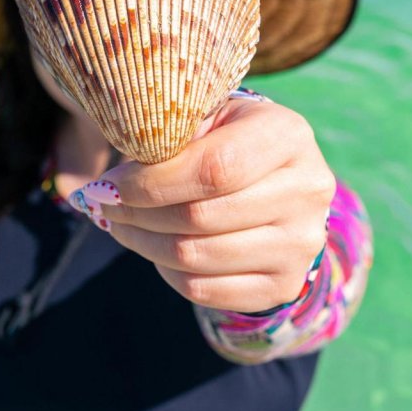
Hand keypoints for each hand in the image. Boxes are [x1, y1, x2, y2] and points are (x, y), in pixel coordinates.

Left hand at [70, 94, 335, 312]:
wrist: (277, 186)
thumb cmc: (227, 141)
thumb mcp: (207, 120)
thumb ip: (168, 137)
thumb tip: (108, 185)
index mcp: (288, 136)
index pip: (214, 169)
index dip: (152, 183)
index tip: (108, 185)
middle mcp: (308, 190)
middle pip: (201, 217)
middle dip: (137, 214)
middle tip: (103, 205)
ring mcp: (302, 244)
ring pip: (196, 257)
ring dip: (144, 243)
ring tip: (120, 225)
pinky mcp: (284, 284)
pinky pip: (204, 290)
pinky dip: (166, 272)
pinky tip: (155, 248)